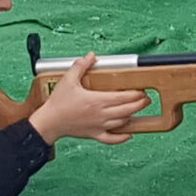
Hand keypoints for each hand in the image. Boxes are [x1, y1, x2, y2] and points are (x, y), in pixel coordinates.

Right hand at [28, 52, 149, 145]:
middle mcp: (101, 114)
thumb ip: (80, 66)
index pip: (123, 97)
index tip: (142, 90)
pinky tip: (128, 134)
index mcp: (97, 100)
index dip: (136, 94)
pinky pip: (111, 139)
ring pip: (122, 123)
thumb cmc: (58, 103)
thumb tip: (91, 56)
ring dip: (132, 116)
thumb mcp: (68, 80)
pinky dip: (121, 138)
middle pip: (127, 110)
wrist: (49, 123)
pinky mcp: (94, 135)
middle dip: (140, 105)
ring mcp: (98, 126)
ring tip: (137, 110)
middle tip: (146, 99)